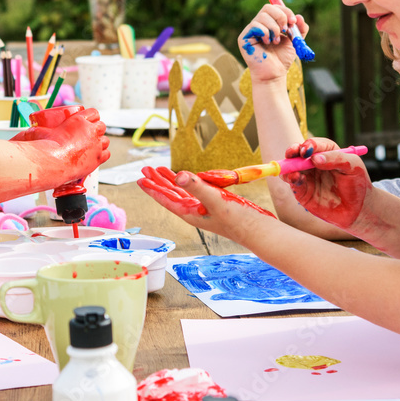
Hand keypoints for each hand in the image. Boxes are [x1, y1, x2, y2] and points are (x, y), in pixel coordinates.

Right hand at [13, 107, 110, 185]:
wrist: (51, 162)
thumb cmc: (44, 147)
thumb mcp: (40, 132)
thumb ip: (38, 130)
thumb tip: (29, 131)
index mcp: (79, 119)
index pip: (94, 112)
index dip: (91, 117)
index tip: (87, 122)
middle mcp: (90, 130)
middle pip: (102, 126)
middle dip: (96, 130)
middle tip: (88, 136)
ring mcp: (96, 145)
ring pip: (106, 140)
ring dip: (100, 142)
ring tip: (91, 147)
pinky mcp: (98, 158)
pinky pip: (107, 154)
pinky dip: (102, 154)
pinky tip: (95, 156)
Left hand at [137, 165, 274, 240]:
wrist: (259, 231)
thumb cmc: (239, 221)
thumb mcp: (215, 200)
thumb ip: (197, 186)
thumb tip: (178, 175)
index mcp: (190, 213)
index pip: (166, 199)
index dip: (153, 188)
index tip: (140, 179)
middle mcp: (195, 211)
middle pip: (171, 194)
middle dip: (158, 181)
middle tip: (145, 169)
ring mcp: (205, 208)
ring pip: (182, 192)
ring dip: (171, 181)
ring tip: (160, 170)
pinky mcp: (215, 205)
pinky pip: (196, 192)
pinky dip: (189, 183)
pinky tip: (186, 179)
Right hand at [238, 3, 308, 82]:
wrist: (274, 73)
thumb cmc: (282, 59)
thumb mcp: (294, 41)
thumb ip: (298, 29)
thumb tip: (299, 16)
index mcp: (269, 24)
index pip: (275, 8)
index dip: (285, 11)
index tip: (294, 21)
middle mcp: (259, 25)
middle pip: (267, 8)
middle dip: (280, 16)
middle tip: (286, 29)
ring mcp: (250, 31)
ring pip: (262, 16)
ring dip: (274, 28)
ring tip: (275, 41)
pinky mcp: (243, 38)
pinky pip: (255, 25)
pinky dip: (265, 33)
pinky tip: (267, 43)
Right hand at [282, 139, 371, 230]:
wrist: (359, 209)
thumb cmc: (358, 183)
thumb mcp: (353, 166)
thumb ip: (336, 159)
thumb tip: (315, 158)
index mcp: (326, 152)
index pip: (314, 144)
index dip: (309, 145)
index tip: (307, 151)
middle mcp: (313, 163)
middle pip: (297, 153)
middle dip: (292, 152)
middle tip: (292, 154)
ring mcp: (307, 176)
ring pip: (291, 167)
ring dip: (288, 167)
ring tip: (295, 172)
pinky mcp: (302, 190)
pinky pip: (292, 182)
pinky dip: (290, 179)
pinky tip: (296, 179)